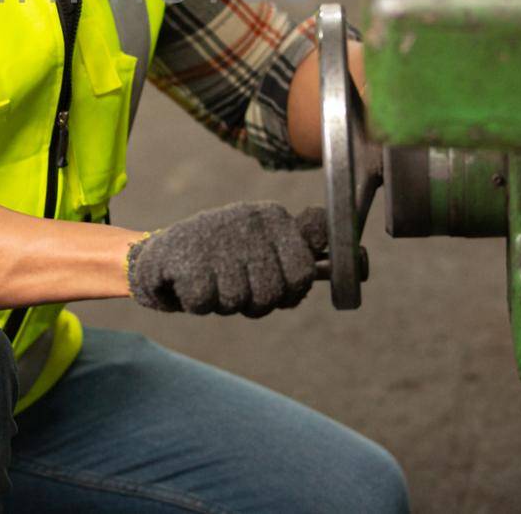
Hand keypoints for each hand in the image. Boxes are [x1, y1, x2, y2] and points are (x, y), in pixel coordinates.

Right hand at [126, 201, 328, 316]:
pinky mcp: (187, 256)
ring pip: (237, 300)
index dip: (288, 292)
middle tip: (235, 286)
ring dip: (222, 301)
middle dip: (253, 302)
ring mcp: (219, 237)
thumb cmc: (223, 256)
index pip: (302, 273)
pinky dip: (197, 302)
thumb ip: (297, 257)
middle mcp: (249, 222)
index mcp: (273, 218)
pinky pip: (205, 302)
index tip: (270, 287)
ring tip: (212, 280)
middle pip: (270, 294)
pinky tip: (191, 282)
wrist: (164, 251)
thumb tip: (356, 261)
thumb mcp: (263, 246)